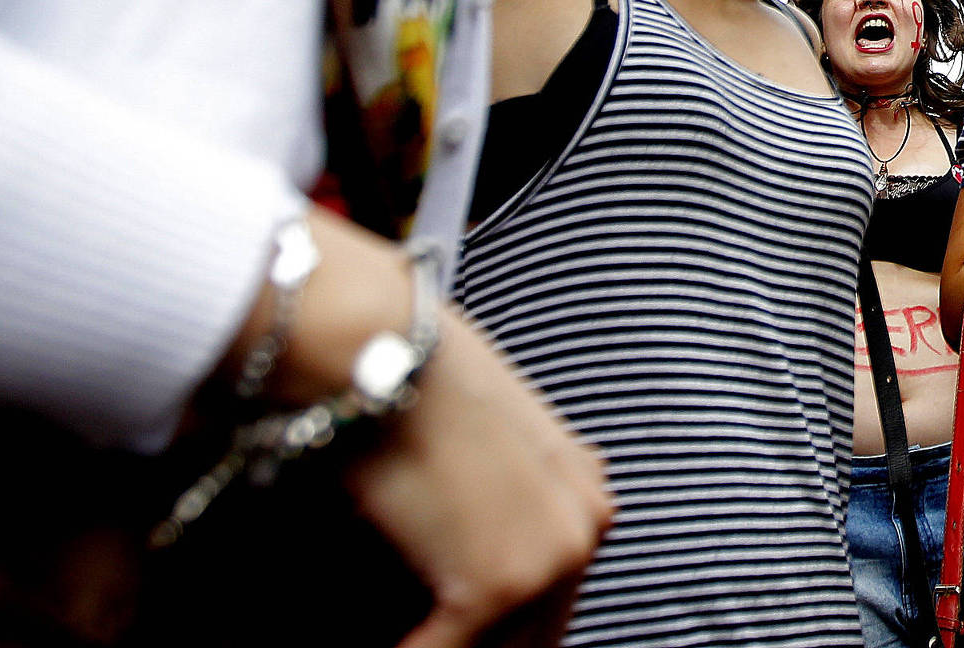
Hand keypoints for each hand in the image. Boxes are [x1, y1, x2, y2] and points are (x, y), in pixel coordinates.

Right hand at [254, 219, 611, 647]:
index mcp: (586, 496)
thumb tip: (464, 560)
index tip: (445, 634)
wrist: (378, 345)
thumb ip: (496, 504)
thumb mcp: (475, 446)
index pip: (546, 608)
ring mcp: (552, 555)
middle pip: (531, 634)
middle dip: (476, 643)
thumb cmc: (401, 380)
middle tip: (418, 638)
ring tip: (398, 641)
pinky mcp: (501, 582)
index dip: (499, 634)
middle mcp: (585, 525)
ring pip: (497, 646)